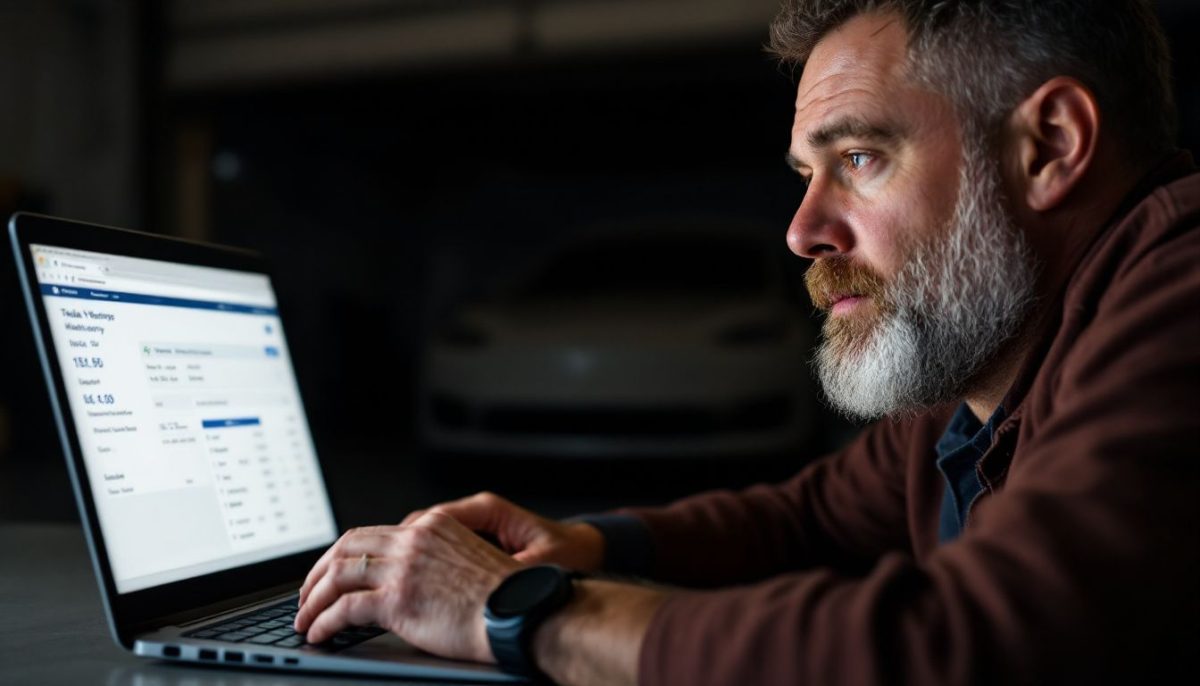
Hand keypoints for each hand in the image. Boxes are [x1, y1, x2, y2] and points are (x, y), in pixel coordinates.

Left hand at [294, 511, 520, 661]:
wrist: (519, 613)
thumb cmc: (502, 597)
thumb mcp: (466, 560)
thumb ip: (433, 560)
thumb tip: (405, 579)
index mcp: (430, 526)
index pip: (370, 533)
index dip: (341, 554)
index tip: (330, 573)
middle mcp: (414, 540)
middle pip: (345, 547)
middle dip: (318, 573)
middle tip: (307, 595)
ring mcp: (404, 568)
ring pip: (338, 576)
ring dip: (313, 600)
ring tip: (304, 619)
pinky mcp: (398, 600)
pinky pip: (345, 609)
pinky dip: (324, 621)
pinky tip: (319, 633)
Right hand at [400, 491, 605, 571]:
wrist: (583, 551)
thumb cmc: (567, 553)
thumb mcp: (541, 563)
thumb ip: (511, 568)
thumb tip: (484, 581)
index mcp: (489, 509)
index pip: (437, 516)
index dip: (413, 539)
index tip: (397, 559)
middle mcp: (477, 513)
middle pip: (423, 524)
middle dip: (401, 548)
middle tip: (383, 572)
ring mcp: (473, 525)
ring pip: (425, 535)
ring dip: (409, 555)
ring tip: (393, 578)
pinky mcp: (473, 539)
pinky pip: (437, 546)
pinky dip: (423, 561)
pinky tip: (415, 581)